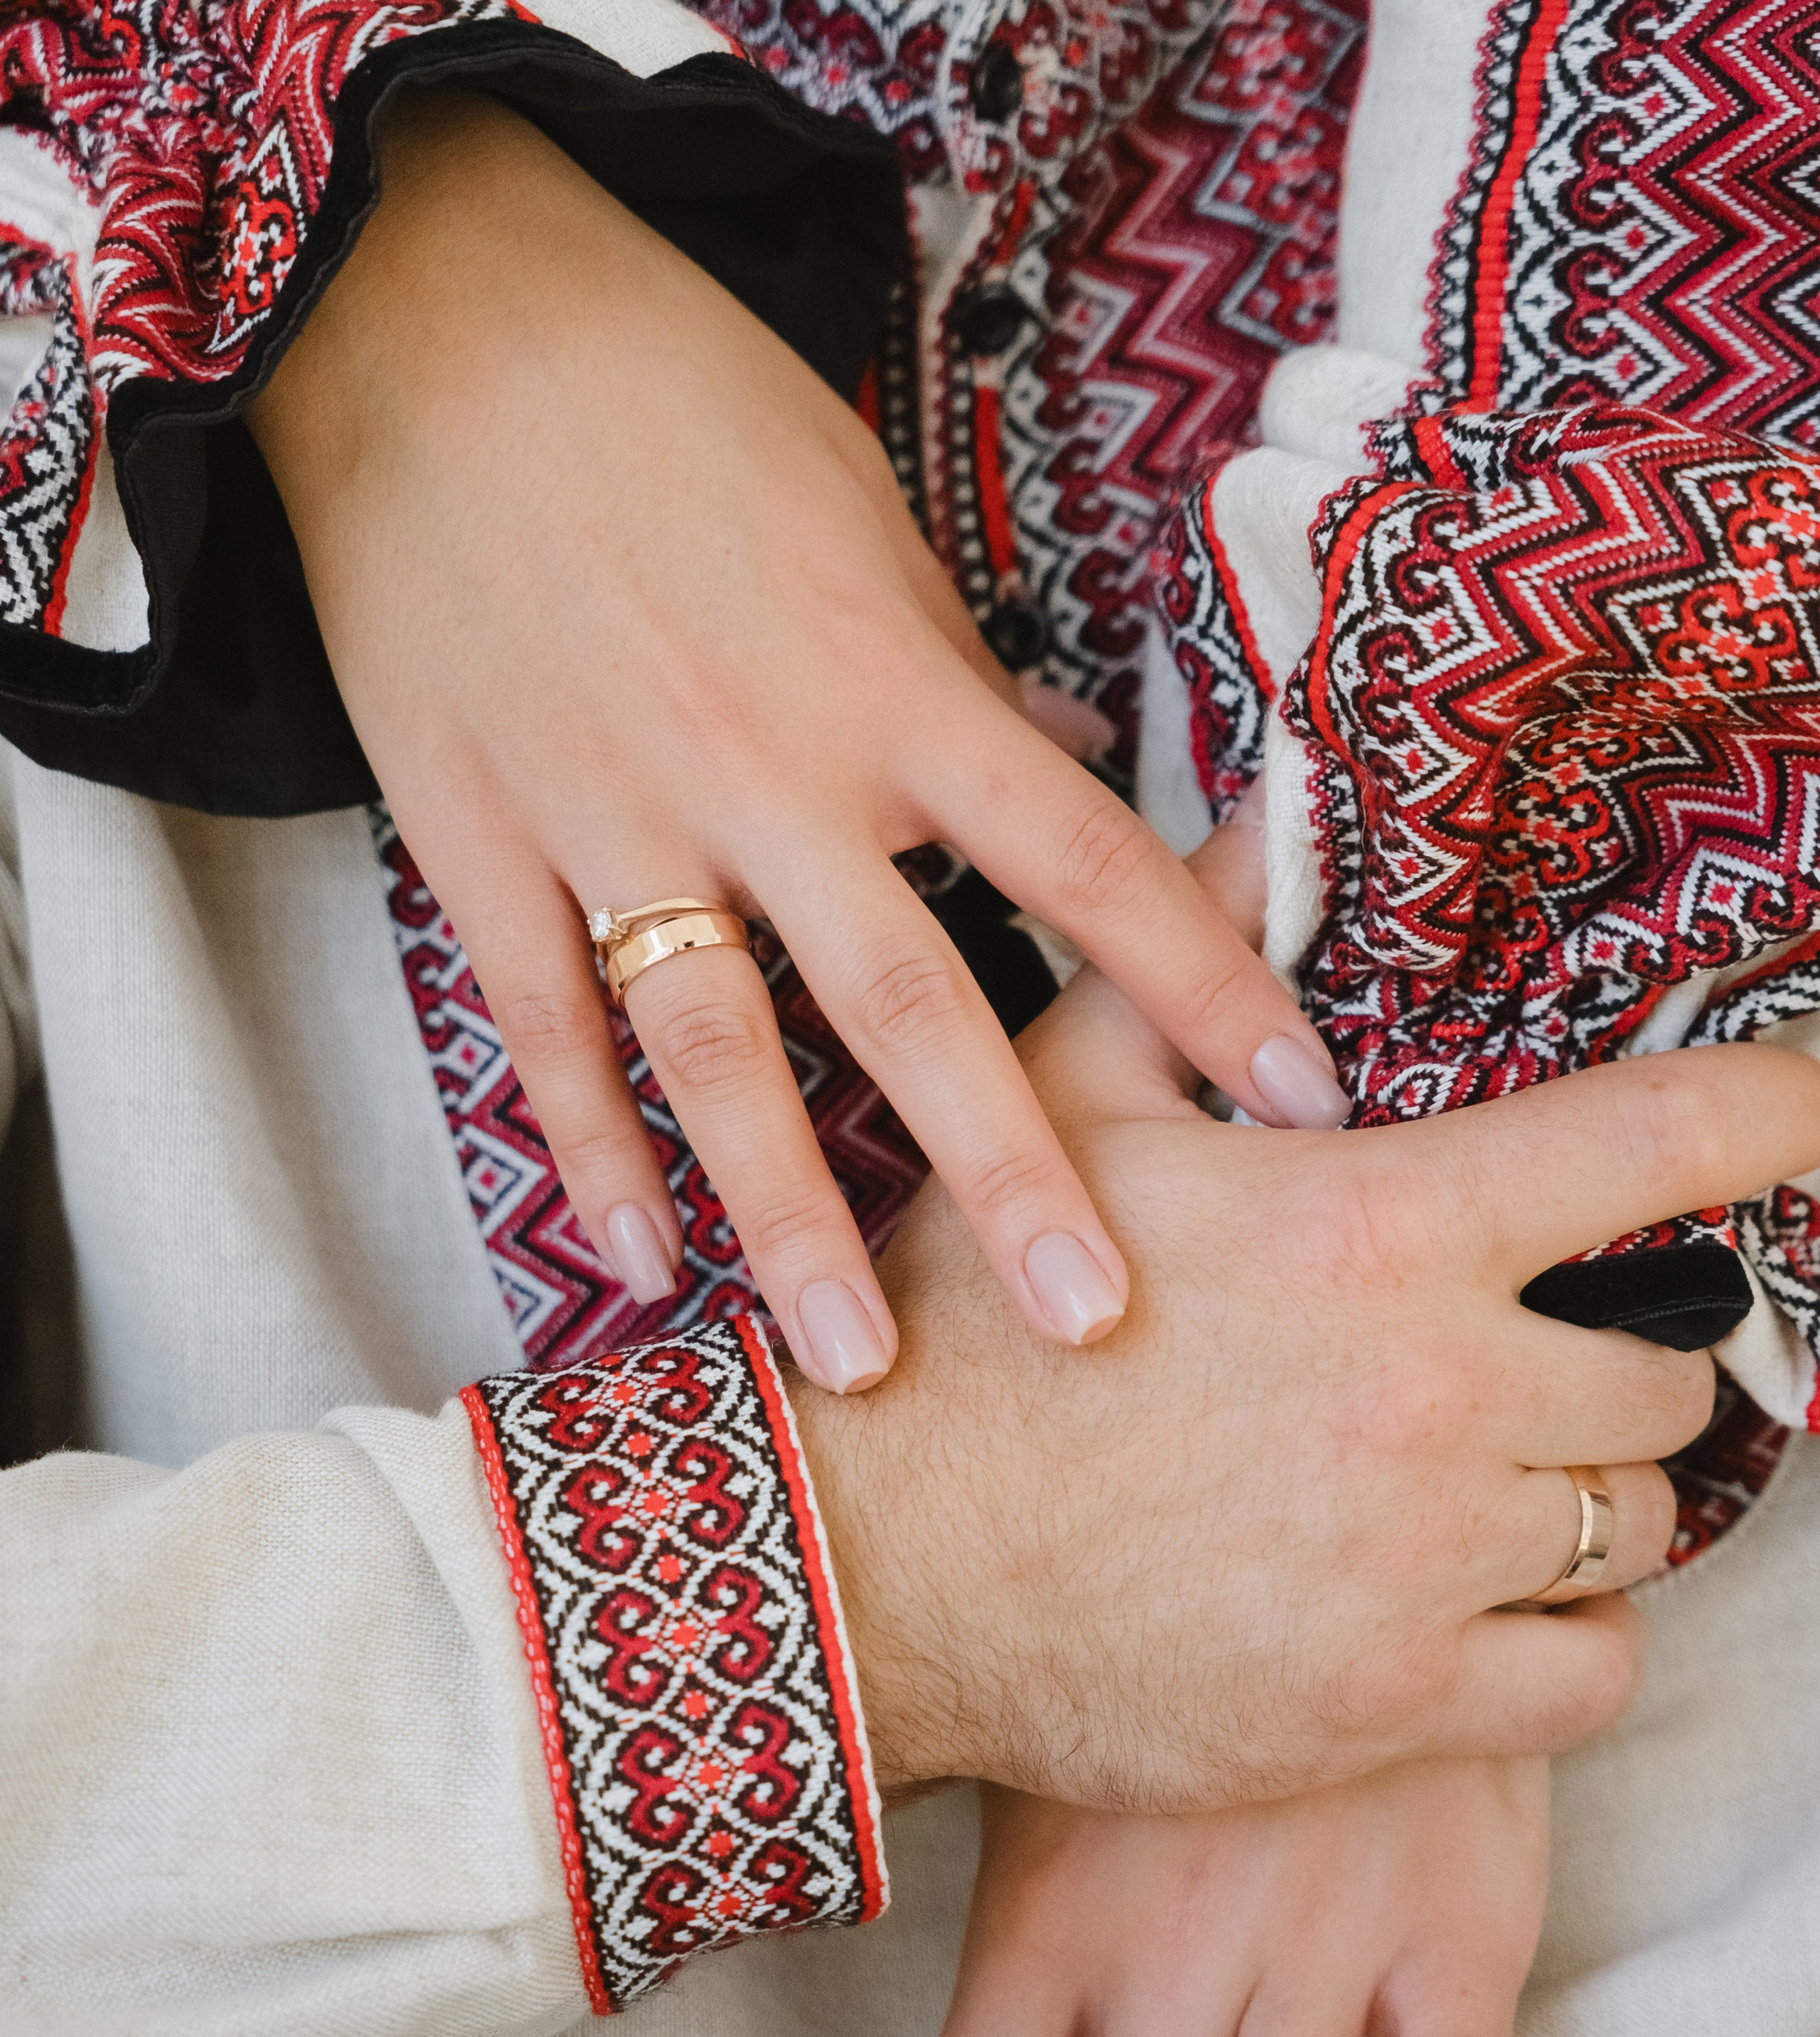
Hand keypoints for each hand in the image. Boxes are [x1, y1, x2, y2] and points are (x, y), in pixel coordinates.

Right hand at [248, 91, 1347, 1392]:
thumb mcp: (860, 516)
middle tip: (1091, 1320)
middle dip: (1007, 1170)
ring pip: (715, 1051)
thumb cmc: (679, 401)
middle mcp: (764, 771)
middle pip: (909, 1002)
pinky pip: (544, 1023)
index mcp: (887, 685)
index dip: (1202, 982)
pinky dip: (588, 1147)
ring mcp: (610, 817)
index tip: (1302, 1099)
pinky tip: (640, 1262)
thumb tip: (1069, 751)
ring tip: (856, 1361)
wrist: (430, 322)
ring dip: (788, 1213)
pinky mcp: (476, 839)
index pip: (1082, 860)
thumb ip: (956, 670)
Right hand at [792, 970, 1819, 1808]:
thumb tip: (1269, 811)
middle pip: (1669, 1372)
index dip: (1790, 1110)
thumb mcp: (1057, 1111)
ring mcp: (1426, 1561)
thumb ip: (1185, 960)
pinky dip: (1567, 1643)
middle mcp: (1438, 1393)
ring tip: (1486, 1488)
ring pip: (1638, 1524)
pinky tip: (1483, 1612)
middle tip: (1529, 1365)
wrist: (867, 1570)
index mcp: (1380, 1227)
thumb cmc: (964, 1332)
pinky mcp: (1397, 1704)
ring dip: (1587, 1498)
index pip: (1667, 1140)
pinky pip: (1593, 1674)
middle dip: (1617, 1362)